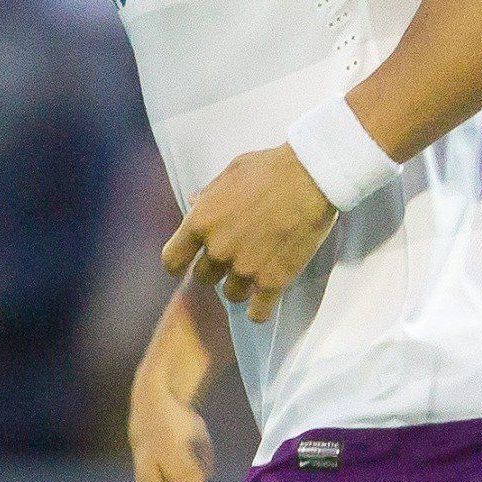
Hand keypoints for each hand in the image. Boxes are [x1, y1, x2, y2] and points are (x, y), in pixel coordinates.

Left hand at [162, 145, 336, 323]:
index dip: (177, 264)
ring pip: (231, 294)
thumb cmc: (268, 169)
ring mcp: (245, 268)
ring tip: (254, 272)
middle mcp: (218, 250)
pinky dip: (258, 311)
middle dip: (215, 270)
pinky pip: (257, 313)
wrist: (309, 178)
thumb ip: (208, 195)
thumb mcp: (230, 174)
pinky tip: (262, 304)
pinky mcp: (273, 281)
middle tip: (232, 258)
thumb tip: (192, 203)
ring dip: (239, 285)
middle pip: (203, 278)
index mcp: (201, 222)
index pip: (172, 259)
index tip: (184, 265)